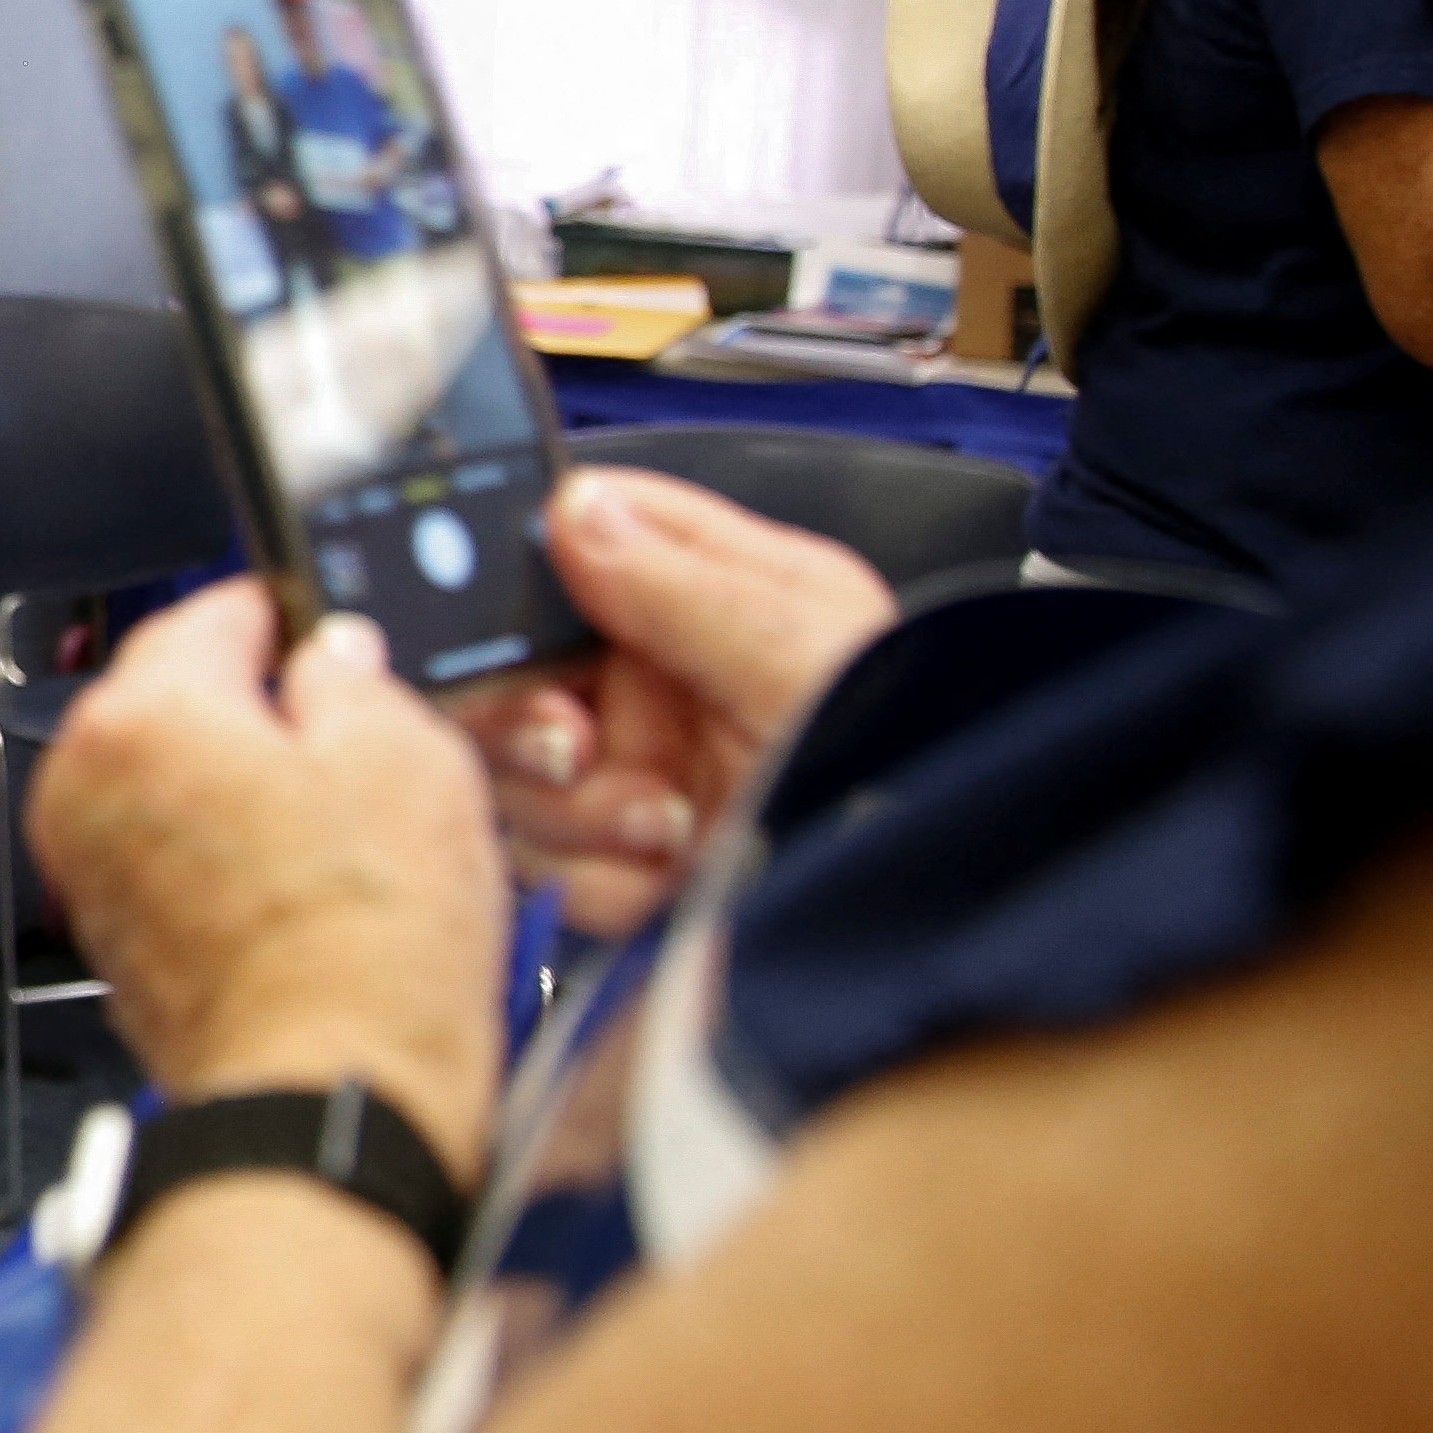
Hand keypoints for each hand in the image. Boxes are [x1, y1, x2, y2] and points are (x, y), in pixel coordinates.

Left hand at [28, 583, 509, 1170]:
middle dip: (264, 710)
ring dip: (247, 788)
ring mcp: (89, 867)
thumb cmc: (362, 950)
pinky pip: (174, 859)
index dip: (288, 614)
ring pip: (178, 783)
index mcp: (143, 714)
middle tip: (359, 742)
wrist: (328, 1097)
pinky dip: (230, 859)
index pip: (213, 609)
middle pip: (182, 699)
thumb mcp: (408, 758)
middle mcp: (87, 784)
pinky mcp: (115, 938)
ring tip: (345, 831)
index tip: (328, 629)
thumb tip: (332, 658)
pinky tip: (310, 892)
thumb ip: (356, 678)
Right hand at [460, 467, 896, 934]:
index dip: (521, 567)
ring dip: (572, 811)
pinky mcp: (622, 862)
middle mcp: (665, 675)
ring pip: (510, 767)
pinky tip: (662, 883)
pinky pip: (540, 860)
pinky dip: (592, 880)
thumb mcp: (806, 665)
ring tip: (664, 830)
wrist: (923, 927)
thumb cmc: (912, 782)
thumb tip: (577, 506)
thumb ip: (688, 586)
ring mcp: (640, 770)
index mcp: (718, 591)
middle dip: (529, 716)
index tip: (510, 619)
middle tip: (573, 747)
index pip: (580, 532)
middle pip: (513, 660)